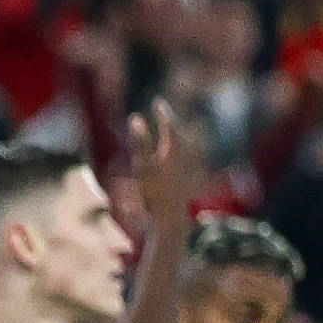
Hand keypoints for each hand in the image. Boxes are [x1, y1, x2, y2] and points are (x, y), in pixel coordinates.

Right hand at [127, 96, 201, 227]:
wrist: (169, 221)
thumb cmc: (153, 193)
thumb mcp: (141, 166)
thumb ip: (139, 142)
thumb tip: (136, 118)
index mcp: (174, 149)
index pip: (169, 125)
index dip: (163, 113)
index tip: (158, 102)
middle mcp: (184, 156)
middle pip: (178, 134)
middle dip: (171, 123)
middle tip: (164, 113)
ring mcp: (186, 169)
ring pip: (182, 146)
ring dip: (173, 137)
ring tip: (168, 131)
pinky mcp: (185, 180)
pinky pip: (182, 158)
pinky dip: (175, 151)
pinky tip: (172, 157)